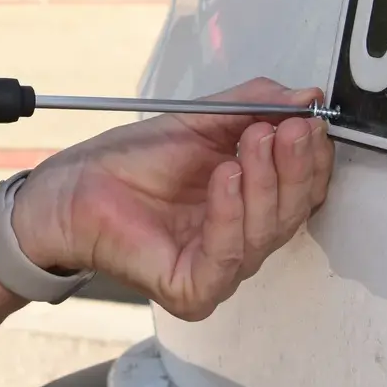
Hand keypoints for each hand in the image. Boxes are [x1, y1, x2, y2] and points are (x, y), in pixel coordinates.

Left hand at [9, 79, 332, 319]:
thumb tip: (308, 95)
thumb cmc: (134, 162)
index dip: (311, 155)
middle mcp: (244, 240)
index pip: (303, 188)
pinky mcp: (193, 290)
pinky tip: (225, 175)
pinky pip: (225, 256)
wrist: (75, 188)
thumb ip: (255, 106)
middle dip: (293, 166)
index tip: (309, 118)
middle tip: (288, 127)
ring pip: (265, 233)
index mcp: (253, 205)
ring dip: (264, 181)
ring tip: (253, 140)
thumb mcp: (203, 119)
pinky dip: (229, 213)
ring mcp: (221, 270)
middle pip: (292, 212)